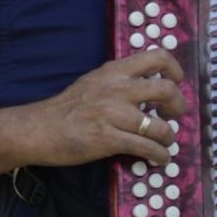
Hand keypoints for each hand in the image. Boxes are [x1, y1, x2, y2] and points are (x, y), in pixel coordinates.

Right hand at [18, 48, 187, 167]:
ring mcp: (113, 114)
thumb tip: (149, 87)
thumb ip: (119, 80)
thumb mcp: (94, 81)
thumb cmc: (67, 107)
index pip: (157, 57)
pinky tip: (159, 158)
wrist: (38, 129)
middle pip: (166, 90)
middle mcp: (117, 88)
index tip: (176, 83)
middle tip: (174, 115)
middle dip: (178, 105)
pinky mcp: (108, 139)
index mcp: (114, 71)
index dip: (175, 70)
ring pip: (159, 126)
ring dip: (168, 137)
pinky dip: (159, 155)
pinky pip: (146, 148)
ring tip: (165, 143)